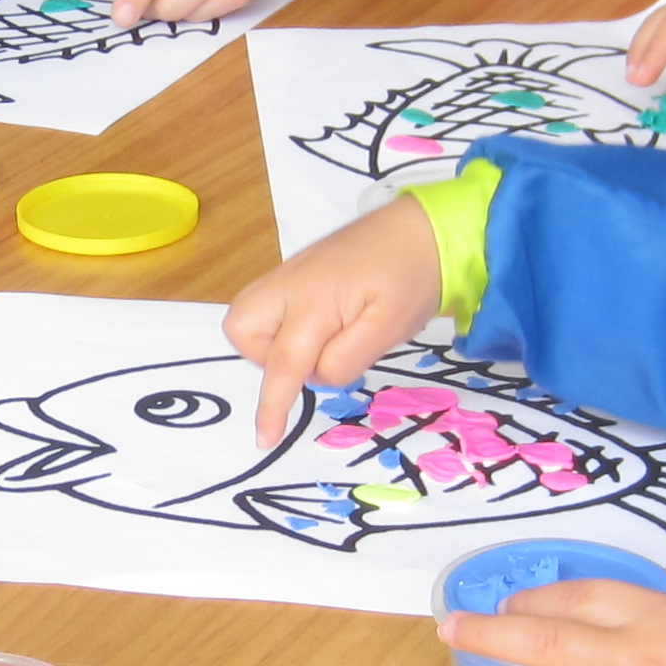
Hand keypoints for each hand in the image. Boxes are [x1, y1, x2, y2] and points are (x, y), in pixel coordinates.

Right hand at [225, 200, 443, 445]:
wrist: (423, 226)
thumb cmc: (411, 278)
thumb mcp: (390, 329)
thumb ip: (347, 359)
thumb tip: (317, 375)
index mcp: (315, 299)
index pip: (283, 362)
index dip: (272, 405)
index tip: (265, 439)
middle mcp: (288, 283)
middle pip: (242, 330)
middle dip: (265, 357)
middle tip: (312, 357)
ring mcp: (288, 273)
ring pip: (247, 317)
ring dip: (271, 341)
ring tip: (320, 339)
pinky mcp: (295, 271)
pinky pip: (266, 305)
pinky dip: (282, 325)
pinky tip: (324, 323)